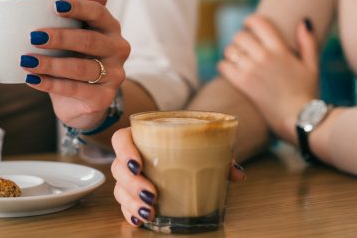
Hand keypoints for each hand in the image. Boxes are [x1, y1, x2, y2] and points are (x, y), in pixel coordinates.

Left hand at [20, 0, 130, 128]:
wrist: (83, 101)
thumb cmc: (77, 59)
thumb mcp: (80, 34)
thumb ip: (84, 12)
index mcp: (111, 28)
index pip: (98, 13)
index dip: (79, 8)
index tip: (55, 6)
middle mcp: (118, 49)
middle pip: (89, 41)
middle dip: (60, 38)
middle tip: (33, 37)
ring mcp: (114, 75)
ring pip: (81, 68)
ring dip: (51, 64)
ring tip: (26, 61)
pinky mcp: (104, 98)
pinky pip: (75, 90)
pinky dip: (50, 84)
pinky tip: (32, 79)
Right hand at [111, 127, 245, 226]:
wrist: (190, 153)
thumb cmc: (191, 146)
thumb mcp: (204, 145)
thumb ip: (221, 155)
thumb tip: (238, 174)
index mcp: (143, 136)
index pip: (121, 138)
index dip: (125, 151)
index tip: (138, 165)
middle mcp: (132, 155)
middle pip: (118, 167)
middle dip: (132, 184)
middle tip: (151, 194)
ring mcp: (130, 176)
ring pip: (119, 188)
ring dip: (131, 202)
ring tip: (150, 212)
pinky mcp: (133, 194)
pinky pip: (124, 204)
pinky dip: (130, 213)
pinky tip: (140, 220)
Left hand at [218, 14, 318, 142]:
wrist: (298, 119)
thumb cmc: (306, 93)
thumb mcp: (312, 66)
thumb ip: (308, 42)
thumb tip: (304, 21)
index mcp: (280, 49)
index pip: (258, 22)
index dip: (250, 21)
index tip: (249, 25)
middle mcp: (264, 56)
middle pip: (240, 35)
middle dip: (240, 39)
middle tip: (243, 47)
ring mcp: (252, 70)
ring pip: (230, 50)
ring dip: (231, 53)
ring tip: (237, 59)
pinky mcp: (243, 84)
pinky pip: (223, 66)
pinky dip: (224, 66)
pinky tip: (231, 71)